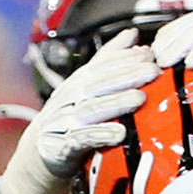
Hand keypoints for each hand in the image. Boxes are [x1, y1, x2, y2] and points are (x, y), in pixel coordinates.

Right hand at [0, 26, 160, 193]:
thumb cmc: (70, 122)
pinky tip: (119, 133)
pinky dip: (100, 135)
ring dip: (117, 103)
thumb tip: (132, 35)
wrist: (39, 158)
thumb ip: (108, 62)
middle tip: (152, 72)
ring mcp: (62, 123)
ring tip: (140, 99)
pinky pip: (81, 140)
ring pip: (91, 110)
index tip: (148, 55)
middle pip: (97, 85)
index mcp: (76, 84)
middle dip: (126, 76)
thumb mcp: (87, 90)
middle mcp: (67, 100)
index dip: (123, 59)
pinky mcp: (60, 148)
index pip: (100, 66)